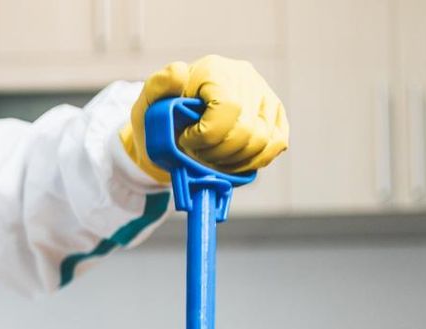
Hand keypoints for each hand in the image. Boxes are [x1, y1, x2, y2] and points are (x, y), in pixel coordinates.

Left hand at [122, 55, 288, 181]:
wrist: (171, 127)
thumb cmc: (159, 116)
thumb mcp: (149, 102)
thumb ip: (158, 86)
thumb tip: (178, 73)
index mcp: (214, 69)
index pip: (228, 109)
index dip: (206, 136)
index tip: (185, 140)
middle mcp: (244, 76)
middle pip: (246, 130)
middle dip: (217, 152)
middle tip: (197, 152)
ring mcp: (263, 94)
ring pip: (263, 140)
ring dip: (234, 160)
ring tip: (211, 157)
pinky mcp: (274, 113)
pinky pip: (276, 143)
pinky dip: (254, 161)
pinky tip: (232, 162)